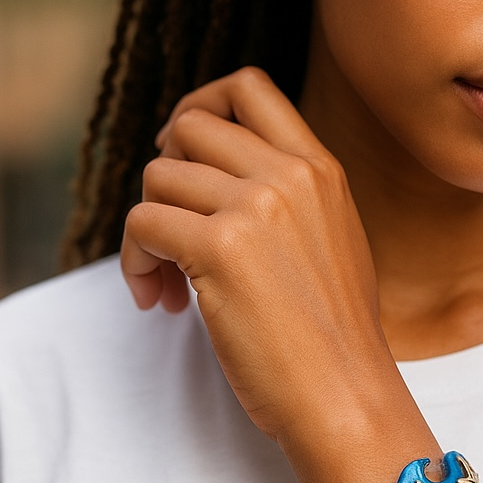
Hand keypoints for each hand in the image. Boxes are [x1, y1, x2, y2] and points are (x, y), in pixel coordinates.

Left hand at [120, 67, 401, 463]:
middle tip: (171, 227)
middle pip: (190, 126)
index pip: (248, 88)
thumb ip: (289, 197)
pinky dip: (136, 264)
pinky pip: (141, 224)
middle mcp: (290, 175)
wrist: (346, 394)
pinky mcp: (219, 248)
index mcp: (321, 169)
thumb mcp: (333, 241)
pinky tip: (162, 302)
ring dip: (147, 230)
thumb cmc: (334, 335)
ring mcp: (256, 207)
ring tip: (170, 283)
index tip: (185, 156)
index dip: (200, 109)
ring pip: (157, 176)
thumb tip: (217, 178)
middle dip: (166, 172)